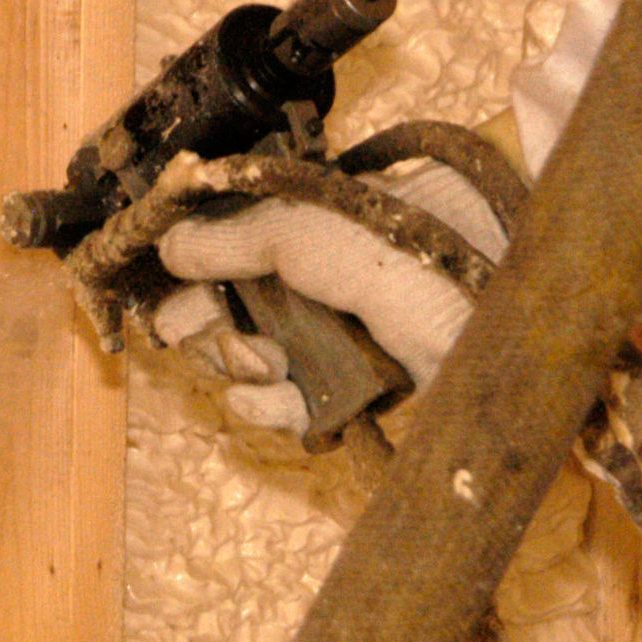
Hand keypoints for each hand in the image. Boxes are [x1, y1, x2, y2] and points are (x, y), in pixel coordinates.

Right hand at [151, 157, 507, 436]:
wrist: (480, 285)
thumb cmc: (395, 240)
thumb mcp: (298, 226)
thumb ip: (230, 239)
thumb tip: (168, 247)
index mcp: (291, 242)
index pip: (217, 271)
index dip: (186, 292)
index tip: (161, 310)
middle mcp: (303, 294)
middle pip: (221, 330)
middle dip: (210, 337)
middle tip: (225, 335)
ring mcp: (326, 345)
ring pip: (249, 378)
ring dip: (242, 374)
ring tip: (269, 362)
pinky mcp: (350, 394)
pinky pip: (289, 414)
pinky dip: (274, 410)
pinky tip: (282, 396)